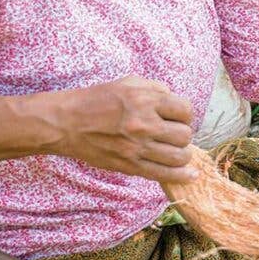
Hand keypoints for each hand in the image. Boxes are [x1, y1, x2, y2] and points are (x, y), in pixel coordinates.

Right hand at [51, 75, 198, 183]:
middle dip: (183, 134)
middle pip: (184, 135)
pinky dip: (182, 176)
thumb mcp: (128, 83)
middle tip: (172, 134)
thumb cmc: (98, 100)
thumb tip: (176, 102)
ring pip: (179, 156)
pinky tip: (191, 176)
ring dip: (183, 154)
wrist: (68, 123)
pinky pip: (164, 174)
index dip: (184, 114)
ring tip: (176, 151)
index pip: (185, 110)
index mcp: (145, 100)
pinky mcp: (130, 166)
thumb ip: (156, 89)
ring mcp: (137, 147)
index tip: (177, 118)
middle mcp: (144, 124)